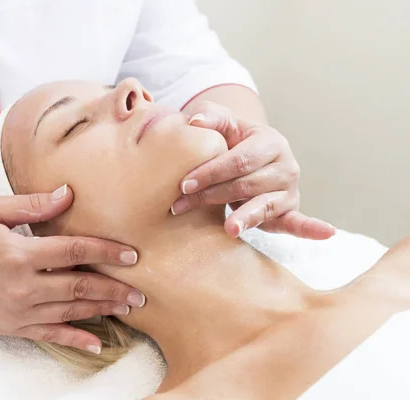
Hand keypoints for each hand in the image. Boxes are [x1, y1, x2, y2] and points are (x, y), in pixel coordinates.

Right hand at [0, 185, 143, 353]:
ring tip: (128, 307)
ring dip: (102, 310)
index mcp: (19, 253)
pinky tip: (96, 343)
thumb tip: (67, 194)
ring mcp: (17, 311)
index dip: (105, 252)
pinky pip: (49, 335)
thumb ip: (31, 205)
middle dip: (114, 288)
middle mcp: (22, 286)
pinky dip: (74, 339)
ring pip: (70, 311)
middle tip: (141, 290)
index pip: (73, 251)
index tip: (130, 255)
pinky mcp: (10, 327)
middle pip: (79, 286)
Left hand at [172, 101, 334, 239]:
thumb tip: (195, 121)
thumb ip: (210, 116)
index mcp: (270, 141)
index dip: (211, 172)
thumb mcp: (223, 124)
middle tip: (181, 206)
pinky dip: (312, 229)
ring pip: (263, 205)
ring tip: (229, 229)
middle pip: (247, 184)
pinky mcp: (289, 211)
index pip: (239, 160)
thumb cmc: (232, 141)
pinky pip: (300, 222)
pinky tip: (327, 233)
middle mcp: (286, 165)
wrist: (249, 157)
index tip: (185, 184)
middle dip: (212, 195)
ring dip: (244, 218)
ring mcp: (290, 190)